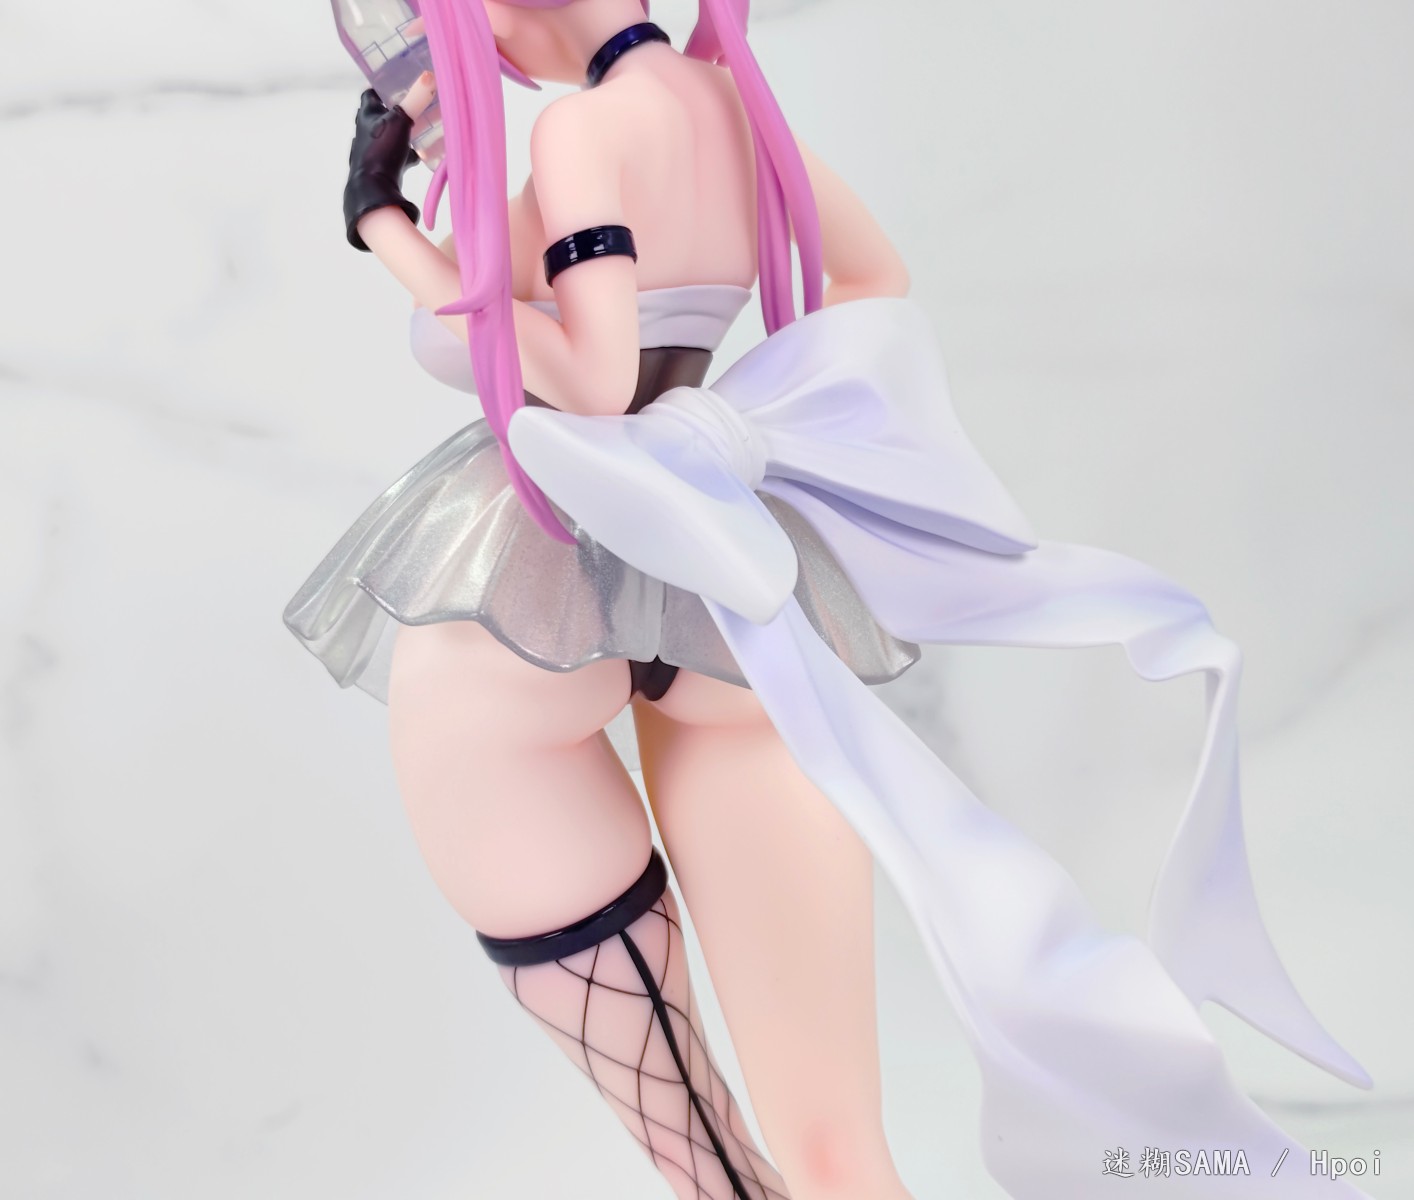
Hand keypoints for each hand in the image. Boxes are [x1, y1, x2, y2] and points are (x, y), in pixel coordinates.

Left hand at [342, 87, 421, 251]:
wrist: (373, 189)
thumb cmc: (381, 149)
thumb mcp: (401, 120)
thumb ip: (416, 99)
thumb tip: (430, 75)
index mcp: (366, 115)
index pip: (370, 93)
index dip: (382, 86)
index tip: (396, 83)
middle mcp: (366, 130)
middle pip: (381, 114)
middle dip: (396, 110)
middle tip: (415, 105)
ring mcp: (372, 150)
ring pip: (389, 136)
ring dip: (401, 132)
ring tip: (421, 128)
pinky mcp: (381, 167)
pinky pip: (395, 156)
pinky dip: (406, 154)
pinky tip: (419, 155)